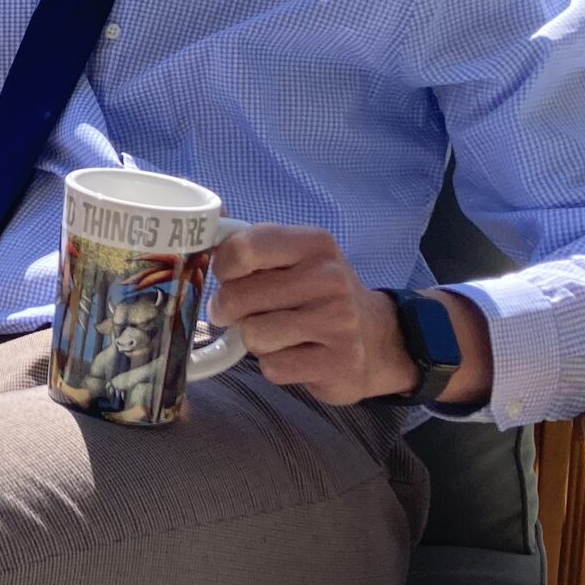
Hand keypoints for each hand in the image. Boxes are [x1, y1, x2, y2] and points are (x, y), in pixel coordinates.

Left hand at [207, 224, 414, 406]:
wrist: (376, 338)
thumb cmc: (317, 293)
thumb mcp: (294, 256)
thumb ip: (250, 241)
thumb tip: (208, 217)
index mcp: (314, 243)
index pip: (242, 249)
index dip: (222, 268)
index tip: (228, 277)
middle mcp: (330, 278)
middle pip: (238, 297)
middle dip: (230, 310)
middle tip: (242, 312)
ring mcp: (338, 321)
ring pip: (253, 335)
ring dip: (253, 340)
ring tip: (276, 332)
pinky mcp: (339, 362)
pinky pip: (273, 367)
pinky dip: (275, 365)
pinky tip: (296, 354)